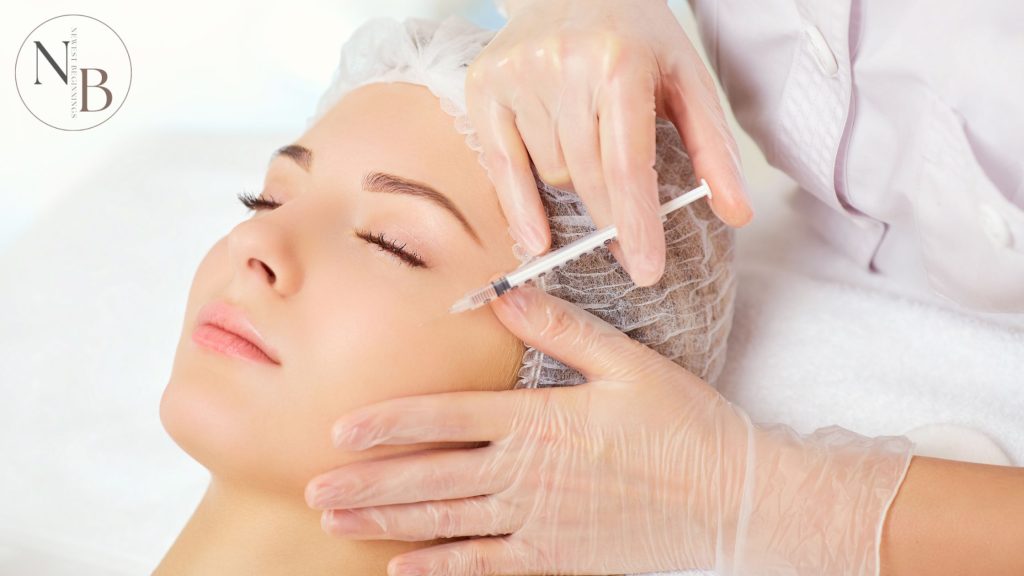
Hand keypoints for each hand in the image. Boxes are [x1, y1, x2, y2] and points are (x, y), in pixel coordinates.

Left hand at [305, 285, 912, 575]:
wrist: (732, 498)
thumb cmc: (682, 425)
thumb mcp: (627, 363)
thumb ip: (561, 328)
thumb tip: (506, 295)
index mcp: (538, 420)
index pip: (446, 419)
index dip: (388, 424)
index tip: (340, 429)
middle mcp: (526, 473)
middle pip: (429, 476)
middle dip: (365, 481)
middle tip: (311, 485)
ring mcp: (538, 521)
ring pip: (444, 521)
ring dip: (385, 521)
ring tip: (335, 521)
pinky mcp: (556, 556)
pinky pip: (485, 565)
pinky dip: (440, 567)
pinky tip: (401, 568)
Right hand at [467, 0, 752, 286]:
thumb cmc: (635, 35)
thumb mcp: (687, 78)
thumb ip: (713, 148)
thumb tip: (736, 214)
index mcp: (620, 63)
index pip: (626, 164)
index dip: (636, 223)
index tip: (645, 269)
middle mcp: (564, 66)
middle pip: (587, 177)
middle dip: (611, 220)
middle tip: (629, 251)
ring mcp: (519, 75)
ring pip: (550, 173)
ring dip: (575, 191)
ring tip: (592, 170)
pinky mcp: (485, 85)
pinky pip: (500, 165)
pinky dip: (518, 206)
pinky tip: (535, 238)